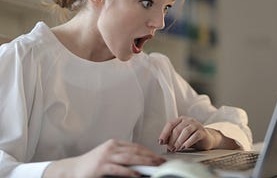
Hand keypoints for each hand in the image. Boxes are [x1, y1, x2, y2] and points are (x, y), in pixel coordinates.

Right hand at [43, 139, 164, 177]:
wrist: (72, 170)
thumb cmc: (91, 165)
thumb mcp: (108, 158)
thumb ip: (122, 158)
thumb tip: (139, 165)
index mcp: (114, 143)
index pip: (136, 146)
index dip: (148, 151)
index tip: (158, 157)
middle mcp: (111, 147)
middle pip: (135, 150)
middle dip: (150, 156)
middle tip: (162, 161)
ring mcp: (106, 156)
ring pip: (130, 158)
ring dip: (145, 162)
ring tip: (155, 166)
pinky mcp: (101, 166)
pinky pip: (119, 169)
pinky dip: (130, 172)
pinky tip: (138, 175)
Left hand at [158, 116, 222, 151]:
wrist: (207, 138)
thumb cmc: (192, 137)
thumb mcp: (181, 136)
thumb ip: (172, 138)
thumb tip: (163, 143)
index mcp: (181, 120)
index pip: (170, 124)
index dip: (164, 133)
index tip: (161, 141)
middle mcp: (188, 120)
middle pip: (177, 129)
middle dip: (172, 140)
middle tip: (170, 148)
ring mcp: (196, 125)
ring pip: (185, 131)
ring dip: (179, 141)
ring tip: (176, 149)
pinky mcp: (202, 132)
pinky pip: (195, 136)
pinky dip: (188, 142)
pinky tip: (184, 147)